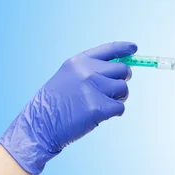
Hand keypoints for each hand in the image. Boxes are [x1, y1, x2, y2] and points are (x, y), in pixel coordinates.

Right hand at [0, 41, 137, 174]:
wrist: (40, 126)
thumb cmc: (55, 103)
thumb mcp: (68, 77)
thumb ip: (91, 69)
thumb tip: (121, 68)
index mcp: (79, 62)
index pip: (109, 49)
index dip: (124, 48)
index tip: (134, 48)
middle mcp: (88, 72)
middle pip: (123, 70)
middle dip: (122, 79)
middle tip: (111, 91)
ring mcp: (94, 89)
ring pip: (124, 89)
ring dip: (118, 98)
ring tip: (100, 104)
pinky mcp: (99, 108)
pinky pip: (120, 107)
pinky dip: (114, 112)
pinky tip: (98, 115)